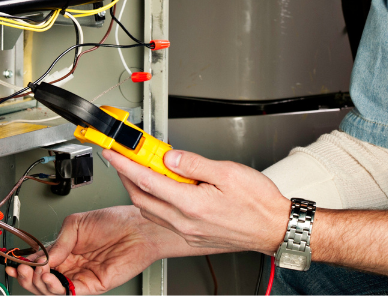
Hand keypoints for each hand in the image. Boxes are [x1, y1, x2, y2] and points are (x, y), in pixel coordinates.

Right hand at [5, 205, 187, 294]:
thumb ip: (58, 242)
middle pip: (42, 279)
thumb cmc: (115, 220)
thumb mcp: (77, 223)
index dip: (25, 265)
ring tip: (37, 272)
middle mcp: (72, 264)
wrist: (138, 227)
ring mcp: (81, 276)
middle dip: (28, 277)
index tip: (15, 264)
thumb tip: (41, 257)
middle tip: (23, 270)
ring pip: (52, 289)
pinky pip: (69, 292)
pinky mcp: (92, 285)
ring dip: (39, 283)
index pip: (40, 263)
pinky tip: (51, 277)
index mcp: (67, 249)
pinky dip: (55, 288)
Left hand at [106, 148, 290, 254]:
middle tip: (122, 158)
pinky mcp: (193, 236)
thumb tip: (169, 156)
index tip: (113, 152)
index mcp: (192, 205)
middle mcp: (186, 222)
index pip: (147, 180)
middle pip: (142, 198)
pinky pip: (164, 219)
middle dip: (126, 177)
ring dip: (140, 190)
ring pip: (151, 210)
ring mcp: (188, 232)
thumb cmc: (258, 203)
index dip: (125, 163)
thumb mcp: (228, 172)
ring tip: (141, 169)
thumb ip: (194, 163)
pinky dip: (155, 202)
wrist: (274, 227)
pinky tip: (163, 189)